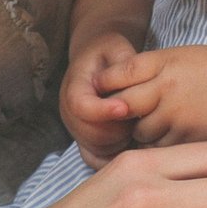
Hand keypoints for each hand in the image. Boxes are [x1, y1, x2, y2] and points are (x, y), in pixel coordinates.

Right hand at [60, 27, 142, 166]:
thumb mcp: (116, 47)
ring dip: (120, 142)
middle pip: (90, 133)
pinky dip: (114, 157)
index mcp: (73, 86)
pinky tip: (130, 143)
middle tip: (137, 115)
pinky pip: (96, 160)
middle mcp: (69, 112)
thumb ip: (123, 62)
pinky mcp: (84, 142)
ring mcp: (75, 129)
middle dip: (118, 128)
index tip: (125, 108)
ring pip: (96, 149)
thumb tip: (128, 80)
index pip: (81, 106)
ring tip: (135, 124)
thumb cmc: (109, 54)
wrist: (96, 62)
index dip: (102, 111)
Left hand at [100, 44, 206, 146]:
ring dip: (139, 130)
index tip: (103, 89)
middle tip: (123, 113)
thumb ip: (150, 65)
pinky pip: (158, 147)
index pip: (117, 74)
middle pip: (121, 105)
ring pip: (138, 130)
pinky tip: (168, 137)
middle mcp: (166, 89)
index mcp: (163, 63)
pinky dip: (158, 145)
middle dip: (117, 110)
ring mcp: (176, 116)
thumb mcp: (181, 55)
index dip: (105, 83)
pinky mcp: (186, 139)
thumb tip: (112, 80)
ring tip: (151, 124)